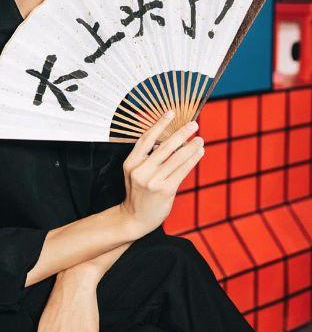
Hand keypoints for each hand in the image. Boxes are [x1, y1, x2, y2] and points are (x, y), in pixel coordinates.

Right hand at [119, 111, 204, 235]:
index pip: (146, 139)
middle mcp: (140, 170)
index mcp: (131, 163)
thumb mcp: (135, 172)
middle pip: (164, 146)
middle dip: (181, 133)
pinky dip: (193, 159)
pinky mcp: (165, 190)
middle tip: (194, 124)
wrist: (135, 218)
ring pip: (176, 158)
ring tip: (200, 138)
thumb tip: (172, 139)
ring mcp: (153, 181)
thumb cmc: (139, 193)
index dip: (159, 124)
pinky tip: (199, 152)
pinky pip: (183, 170)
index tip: (171, 112)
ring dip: (191, 146)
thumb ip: (148, 157)